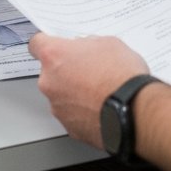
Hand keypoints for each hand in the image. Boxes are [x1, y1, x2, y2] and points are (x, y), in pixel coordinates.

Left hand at [29, 33, 147, 147]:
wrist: (134, 111)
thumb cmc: (121, 76)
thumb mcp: (108, 42)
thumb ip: (88, 44)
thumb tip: (86, 50)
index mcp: (55, 56)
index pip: (36, 44)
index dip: (45, 43)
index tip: (52, 44)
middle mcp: (50, 82)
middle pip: (50, 72)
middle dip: (66, 70)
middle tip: (89, 69)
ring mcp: (58, 107)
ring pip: (61, 94)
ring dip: (74, 91)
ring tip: (100, 90)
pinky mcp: (70, 128)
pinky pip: (72, 114)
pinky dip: (83, 111)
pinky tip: (101, 106)